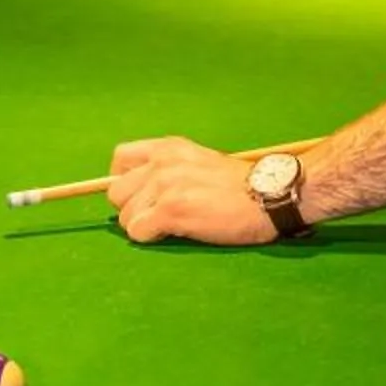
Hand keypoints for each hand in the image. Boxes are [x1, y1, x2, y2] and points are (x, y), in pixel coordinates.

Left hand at [108, 136, 273, 246]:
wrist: (269, 194)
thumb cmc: (241, 186)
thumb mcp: (200, 162)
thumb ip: (171, 168)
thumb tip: (142, 192)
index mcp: (168, 148)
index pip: (119, 159)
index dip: (126, 182)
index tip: (142, 195)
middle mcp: (161, 162)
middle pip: (116, 193)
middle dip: (132, 209)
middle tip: (158, 217)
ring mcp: (164, 185)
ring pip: (125, 217)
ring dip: (143, 226)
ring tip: (172, 226)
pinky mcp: (170, 210)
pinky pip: (138, 232)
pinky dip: (150, 238)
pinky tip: (175, 233)